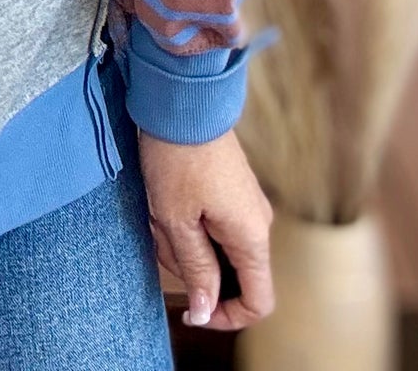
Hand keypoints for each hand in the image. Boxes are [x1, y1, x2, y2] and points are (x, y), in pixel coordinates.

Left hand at [136, 125, 274, 332]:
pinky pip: (210, 225)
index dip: (226, 317)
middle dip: (190, 266)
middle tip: (161, 233)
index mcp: (252, 237)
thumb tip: (206, 312)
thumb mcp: (178, 221)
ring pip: (214, 248)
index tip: (190, 310)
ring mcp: (245, 206)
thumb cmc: (177, 159)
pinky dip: (184, 222)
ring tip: (159, 209)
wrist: (182, 101)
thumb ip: (197, 271)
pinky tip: (165, 201)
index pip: (258, 302)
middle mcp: (257, 224)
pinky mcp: (230, 192)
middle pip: (229, 275)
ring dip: (181, 240)